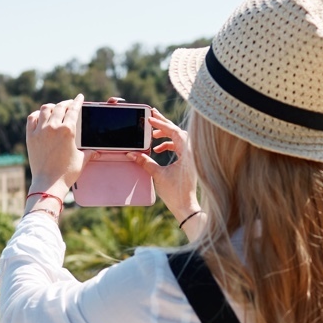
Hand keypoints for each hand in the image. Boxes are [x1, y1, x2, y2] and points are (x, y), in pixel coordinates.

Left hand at [25, 94, 86, 194]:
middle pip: (60, 107)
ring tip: (55, 108)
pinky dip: (36, 114)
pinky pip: (31, 119)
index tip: (79, 97)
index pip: (74, 110)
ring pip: (45, 109)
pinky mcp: (30, 137)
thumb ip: (89, 151)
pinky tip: (40, 116)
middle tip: (68, 104)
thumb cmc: (67, 173)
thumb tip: (97, 150)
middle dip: (66, 103)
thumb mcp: (82, 159)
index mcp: (68, 131)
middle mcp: (53, 127)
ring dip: (52, 106)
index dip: (77, 102)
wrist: (48, 183)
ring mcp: (40, 131)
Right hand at [131, 108, 200, 222]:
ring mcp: (190, 157)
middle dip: (163, 124)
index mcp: (186, 153)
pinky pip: (179, 147)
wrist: (185, 206)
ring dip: (165, 135)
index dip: (161, 124)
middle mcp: (191, 152)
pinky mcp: (188, 162)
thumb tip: (132, 153)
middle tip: (151, 116)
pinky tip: (158, 150)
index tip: (150, 119)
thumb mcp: (158, 175)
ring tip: (152, 135)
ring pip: (178, 138)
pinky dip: (168, 145)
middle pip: (177, 131)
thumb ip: (145, 162)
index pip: (174, 131)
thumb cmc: (175, 193)